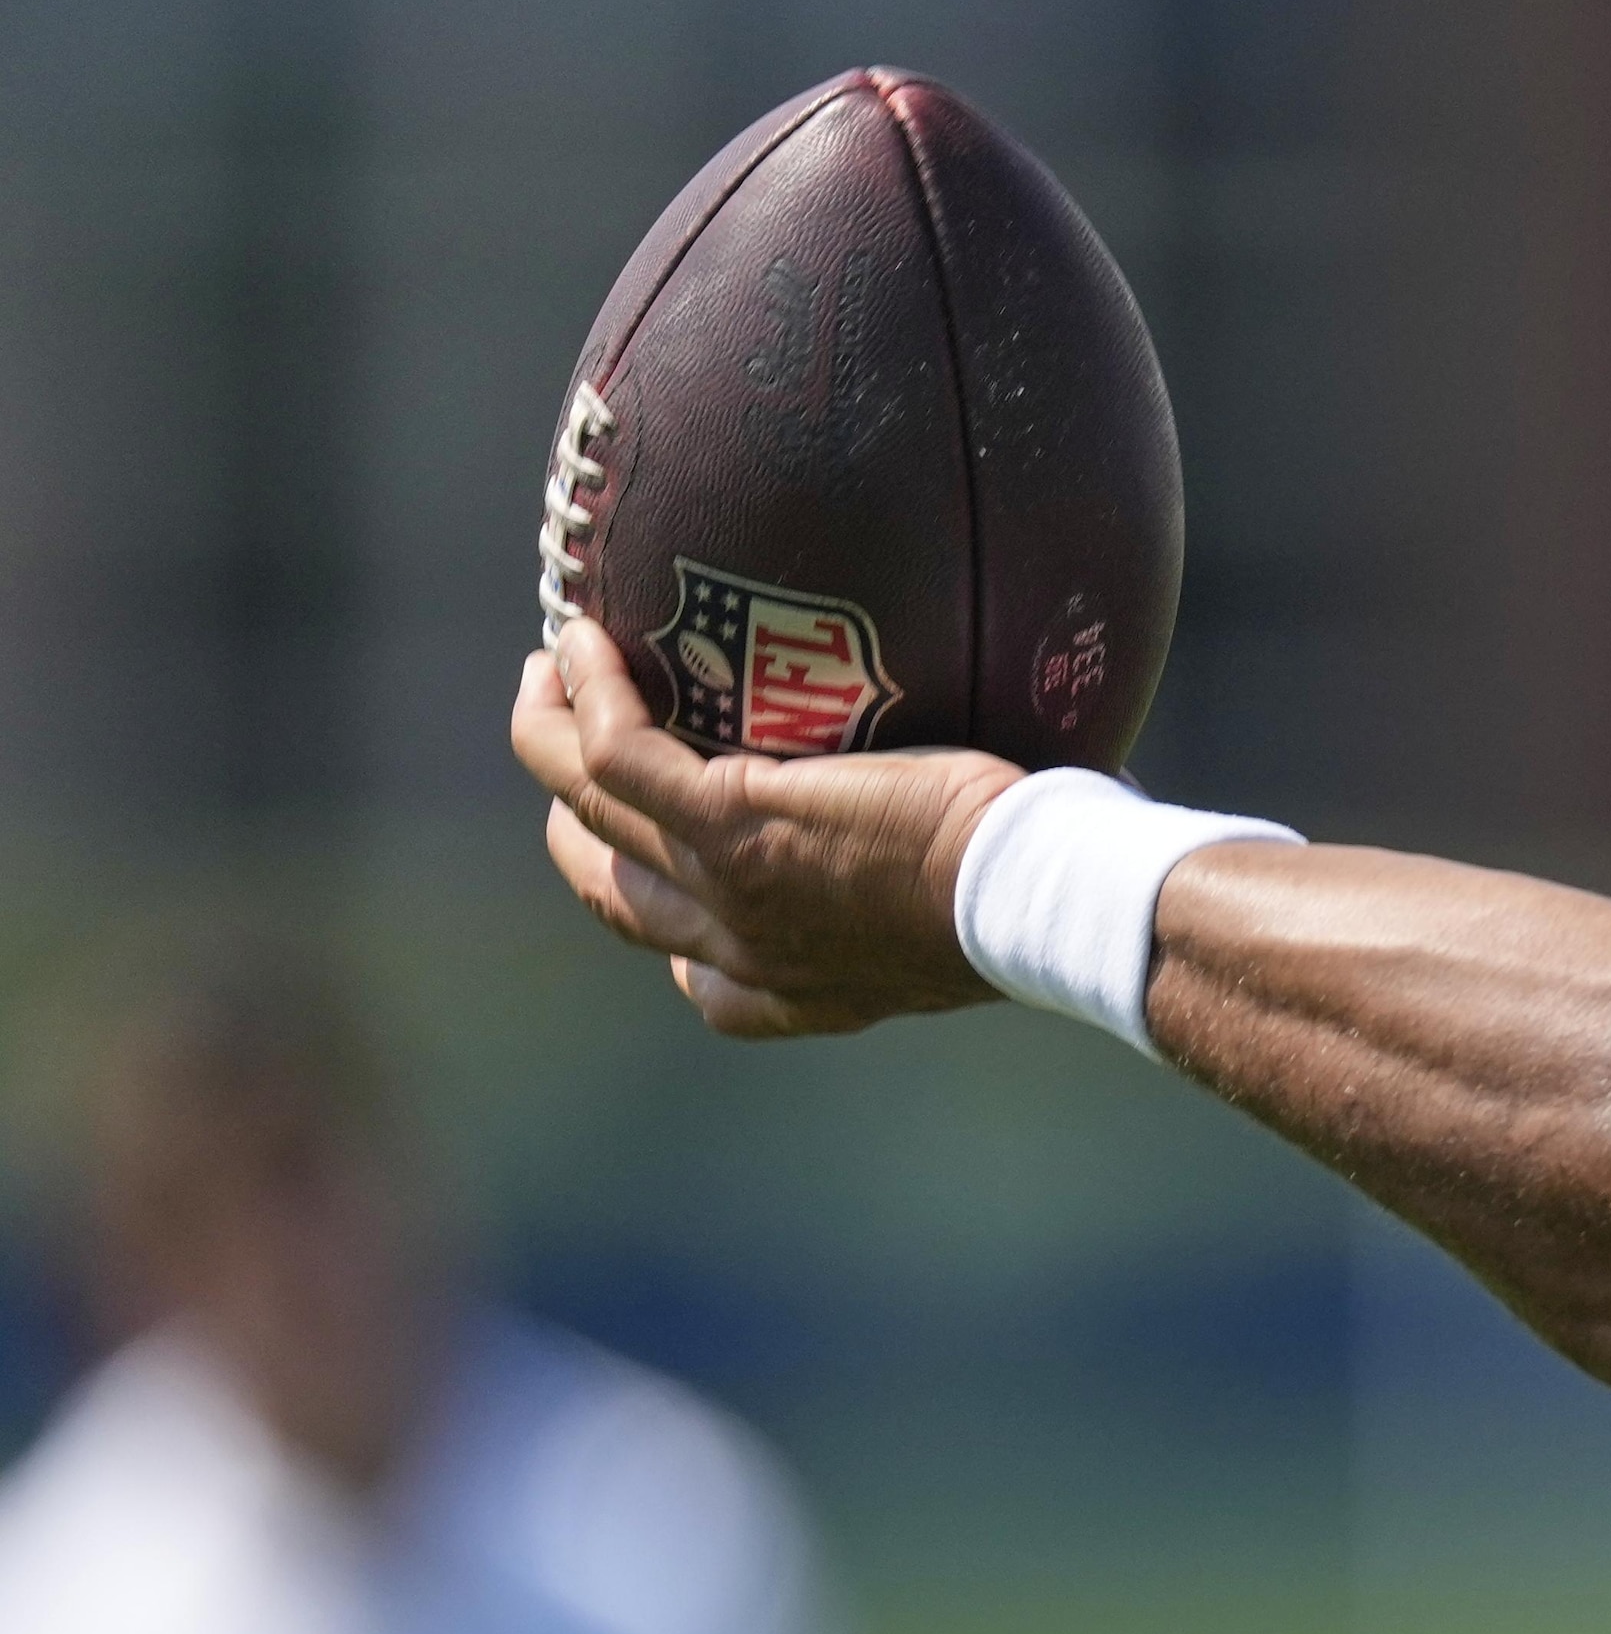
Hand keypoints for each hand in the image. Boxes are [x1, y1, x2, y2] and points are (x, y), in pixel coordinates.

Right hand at [508, 616, 1022, 1036]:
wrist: (1039, 902)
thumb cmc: (1035, 892)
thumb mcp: (955, 914)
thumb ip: (915, 882)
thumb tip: (965, 812)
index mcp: (788, 990)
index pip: (684, 957)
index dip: (648, 891)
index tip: (651, 829)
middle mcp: (738, 956)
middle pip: (608, 885)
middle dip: (572, 817)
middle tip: (569, 740)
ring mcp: (720, 889)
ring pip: (586, 810)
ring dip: (549, 737)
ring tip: (550, 673)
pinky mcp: (728, 825)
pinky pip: (616, 753)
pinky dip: (589, 697)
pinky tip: (583, 642)